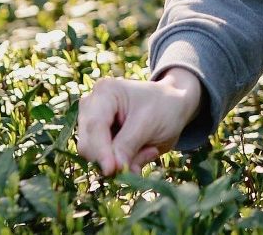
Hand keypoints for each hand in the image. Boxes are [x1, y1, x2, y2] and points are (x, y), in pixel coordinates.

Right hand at [75, 67, 201, 175]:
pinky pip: (106, 163)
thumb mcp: (149, 123)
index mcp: (104, 92)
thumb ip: (128, 145)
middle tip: (145, 156)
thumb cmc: (164, 106)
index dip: (100, 150)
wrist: (174, 106)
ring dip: (122, 162)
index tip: (111, 170)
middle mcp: (92, 107)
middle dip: (113, 159)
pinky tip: (145, 151)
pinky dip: (125, 164)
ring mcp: (93, 125)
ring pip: (95, 158)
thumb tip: (112, 170)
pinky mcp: (100, 142)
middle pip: (88, 144)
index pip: (94, 126)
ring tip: (149, 150)